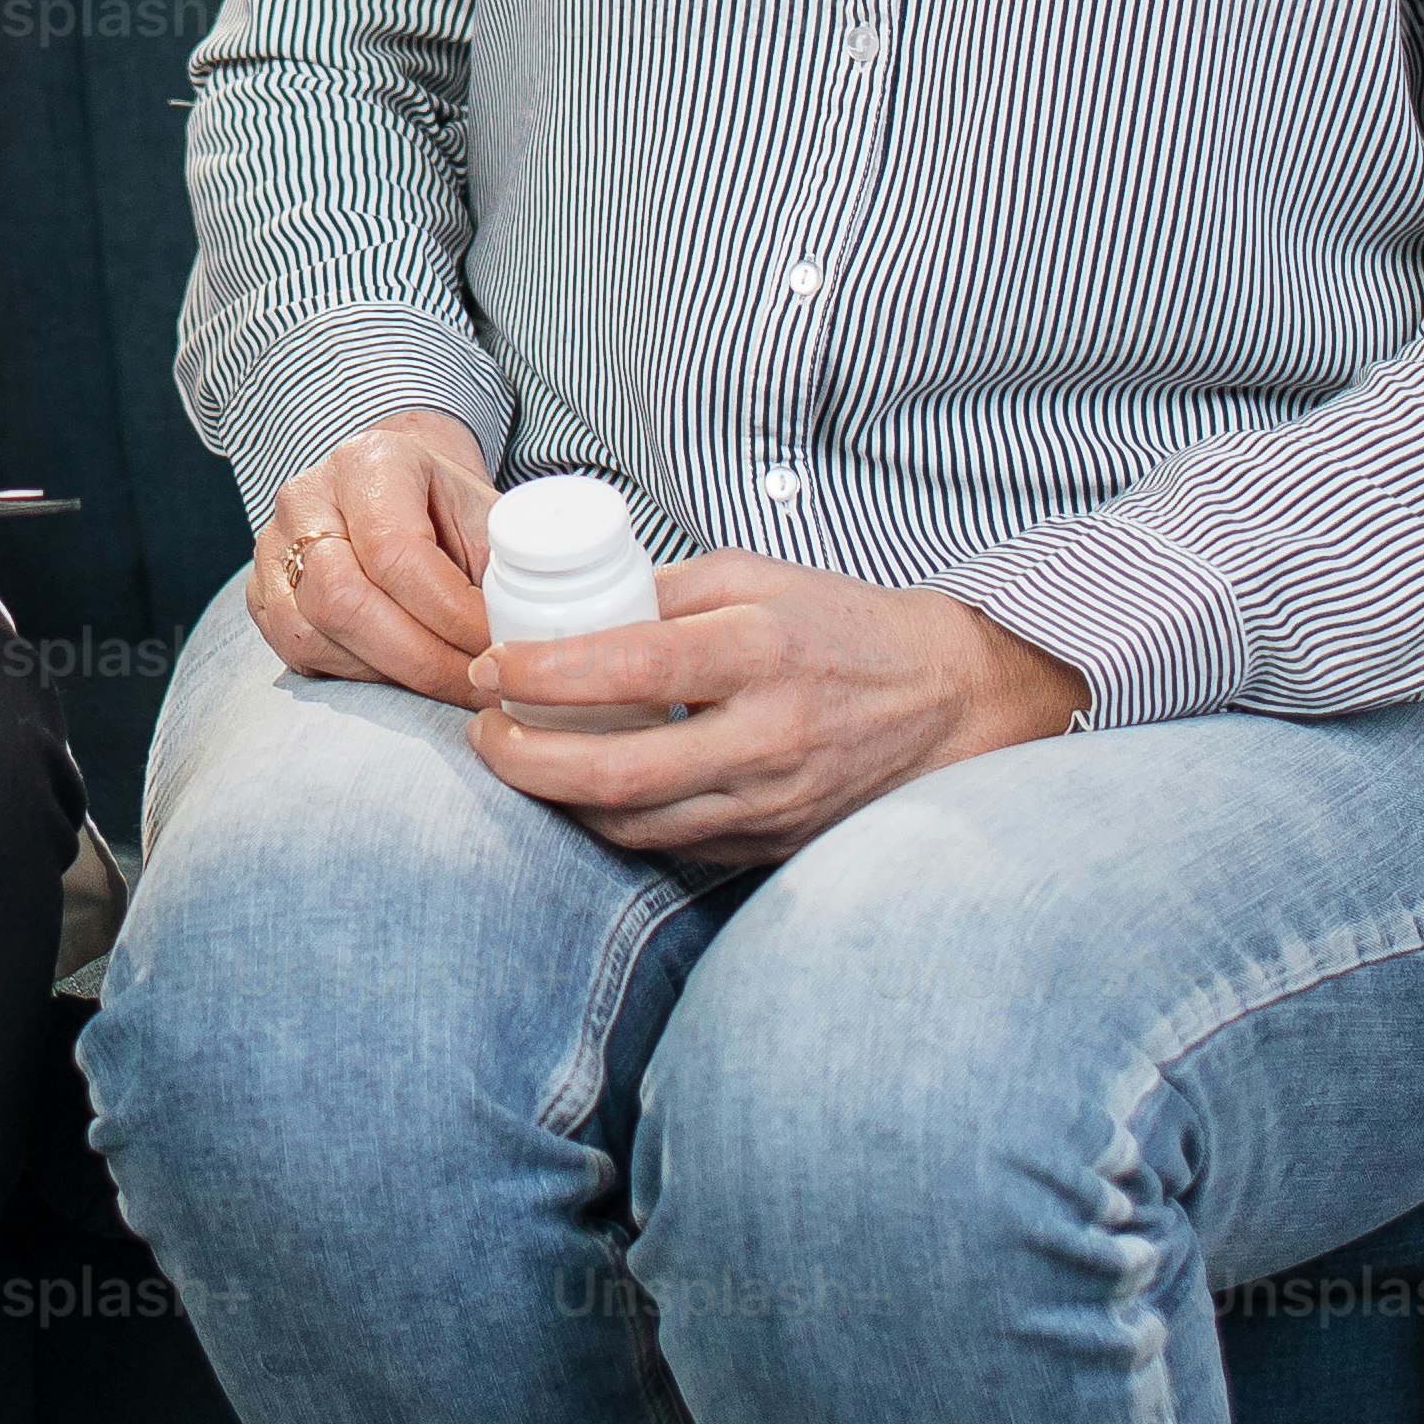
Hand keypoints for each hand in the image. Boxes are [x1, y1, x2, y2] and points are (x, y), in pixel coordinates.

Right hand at [248, 410, 500, 703]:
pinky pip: (299, 652)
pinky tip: (402, 675)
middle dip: (421, 659)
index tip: (498, 649)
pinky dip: (357, 676)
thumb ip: (505, 568)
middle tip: (477, 686)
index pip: (396, 551)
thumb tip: (525, 642)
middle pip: (344, 598)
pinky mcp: (261, 593)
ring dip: (390, 675)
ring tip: (448, 684)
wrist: (399, 495)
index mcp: (370, 461)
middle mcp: (307, 496)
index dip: (450, 615)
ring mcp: (272, 546)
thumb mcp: (488, 518)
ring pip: (314, 633)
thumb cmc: (450, 511)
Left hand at [467, 558, 1087, 858]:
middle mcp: (765, 735)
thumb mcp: (755, 577)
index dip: (541, 673)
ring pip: (636, 823)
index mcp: (758, 650)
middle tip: (479, 731)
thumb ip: (664, 590)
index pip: (628, 666)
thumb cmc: (841, 626)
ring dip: (557, 800)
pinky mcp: (772, 842)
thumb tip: (567, 605)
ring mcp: (771, 802)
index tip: (488, 666)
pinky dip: (613, 823)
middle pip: (618, 773)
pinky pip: (671, 846)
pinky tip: (579, 793)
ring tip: (514, 760)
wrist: (944, 702)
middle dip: (524, 760)